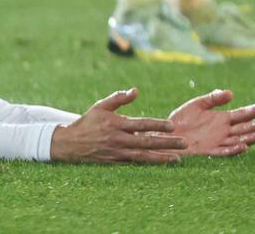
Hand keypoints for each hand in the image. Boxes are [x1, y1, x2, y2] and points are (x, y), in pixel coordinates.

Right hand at [48, 88, 186, 163]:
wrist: (70, 144)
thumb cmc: (88, 122)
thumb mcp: (101, 106)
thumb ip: (119, 98)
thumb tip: (136, 91)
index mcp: (116, 123)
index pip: (141, 124)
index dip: (157, 125)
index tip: (172, 126)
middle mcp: (118, 139)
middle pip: (147, 142)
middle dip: (167, 143)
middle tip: (184, 143)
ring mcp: (118, 152)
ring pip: (144, 156)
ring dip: (162, 157)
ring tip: (177, 159)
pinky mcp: (116, 162)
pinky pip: (135, 164)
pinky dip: (149, 164)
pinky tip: (160, 164)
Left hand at [168, 89, 254, 157]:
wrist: (167, 135)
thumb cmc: (181, 119)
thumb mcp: (197, 105)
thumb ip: (213, 99)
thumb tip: (231, 93)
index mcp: (222, 119)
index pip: (243, 114)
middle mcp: (224, 131)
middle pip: (246, 127)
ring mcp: (218, 142)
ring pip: (240, 139)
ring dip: (253, 137)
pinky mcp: (210, 151)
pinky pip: (225, 151)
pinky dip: (235, 149)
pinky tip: (244, 145)